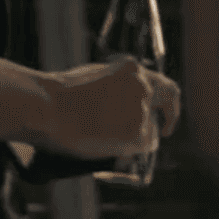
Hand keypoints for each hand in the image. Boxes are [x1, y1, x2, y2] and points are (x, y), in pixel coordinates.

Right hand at [37, 56, 180, 162]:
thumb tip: (124, 109)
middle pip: (164, 107)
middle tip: (160, 133)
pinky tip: (108, 143)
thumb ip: (117, 89)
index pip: (164, 86)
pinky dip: (130, 149)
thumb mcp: (95, 79)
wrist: (50, 106)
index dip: (168, 104)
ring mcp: (141, 110)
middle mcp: (142, 86)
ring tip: (102, 135)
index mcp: (132, 69)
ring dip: (134, 137)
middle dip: (161, 121)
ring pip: (150, 132)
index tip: (164, 117)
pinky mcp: (137, 133)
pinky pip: (143, 147)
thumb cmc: (63, 96)